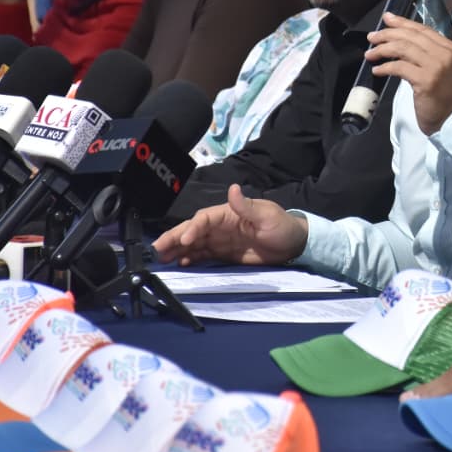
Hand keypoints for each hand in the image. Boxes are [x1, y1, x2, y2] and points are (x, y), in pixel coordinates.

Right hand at [153, 184, 308, 266]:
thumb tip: (232, 188)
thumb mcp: (267, 215)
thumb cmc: (282, 227)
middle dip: (174, 237)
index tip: (184, 240)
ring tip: (162, 258)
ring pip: (193, 243)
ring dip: (177, 248)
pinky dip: (190, 257)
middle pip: (193, 230)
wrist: (294, 245)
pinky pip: (203, 254)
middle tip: (157, 248)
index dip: (192, 228)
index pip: (204, 218)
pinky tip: (180, 263)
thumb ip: (247, 206)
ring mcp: (221, 240)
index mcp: (229, 213)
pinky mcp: (224, 253)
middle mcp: (221, 225)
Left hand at [365, 12, 451, 135]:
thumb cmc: (445, 96)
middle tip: (372, 37)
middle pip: (412, 36)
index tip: (387, 19)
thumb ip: (428, 52)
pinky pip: (399, 67)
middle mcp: (446, 54)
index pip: (423, 29)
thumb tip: (400, 37)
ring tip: (370, 54)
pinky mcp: (425, 80)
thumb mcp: (442, 68)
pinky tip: (377, 70)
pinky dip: (385, 67)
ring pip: (403, 49)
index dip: (403, 23)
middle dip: (388, 34)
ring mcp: (437, 67)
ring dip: (383, 49)